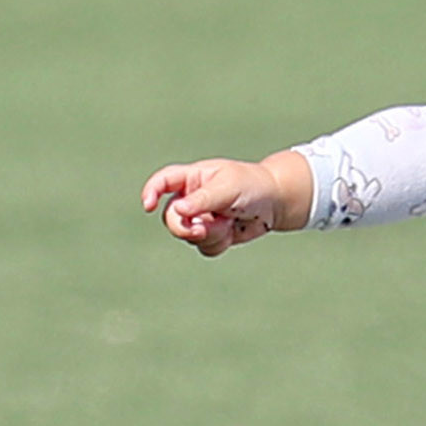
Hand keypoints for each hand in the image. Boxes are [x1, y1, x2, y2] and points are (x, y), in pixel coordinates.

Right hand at [142, 156, 303, 254]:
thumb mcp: (228, 188)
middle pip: (171, 217)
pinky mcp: (212, 234)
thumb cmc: (253, 186)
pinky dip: (216, 243)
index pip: (163, 181)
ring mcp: (201, 218)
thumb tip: (178, 210)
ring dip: (207, 234)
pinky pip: (203, 247)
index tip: (148, 205)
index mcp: (192, 178)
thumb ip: (203, 199)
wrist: (277, 203)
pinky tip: (231, 233)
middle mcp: (192, 198)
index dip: (151, 192)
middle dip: (183, 226)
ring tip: (227, 224)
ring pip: (187, 235)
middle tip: (199, 229)